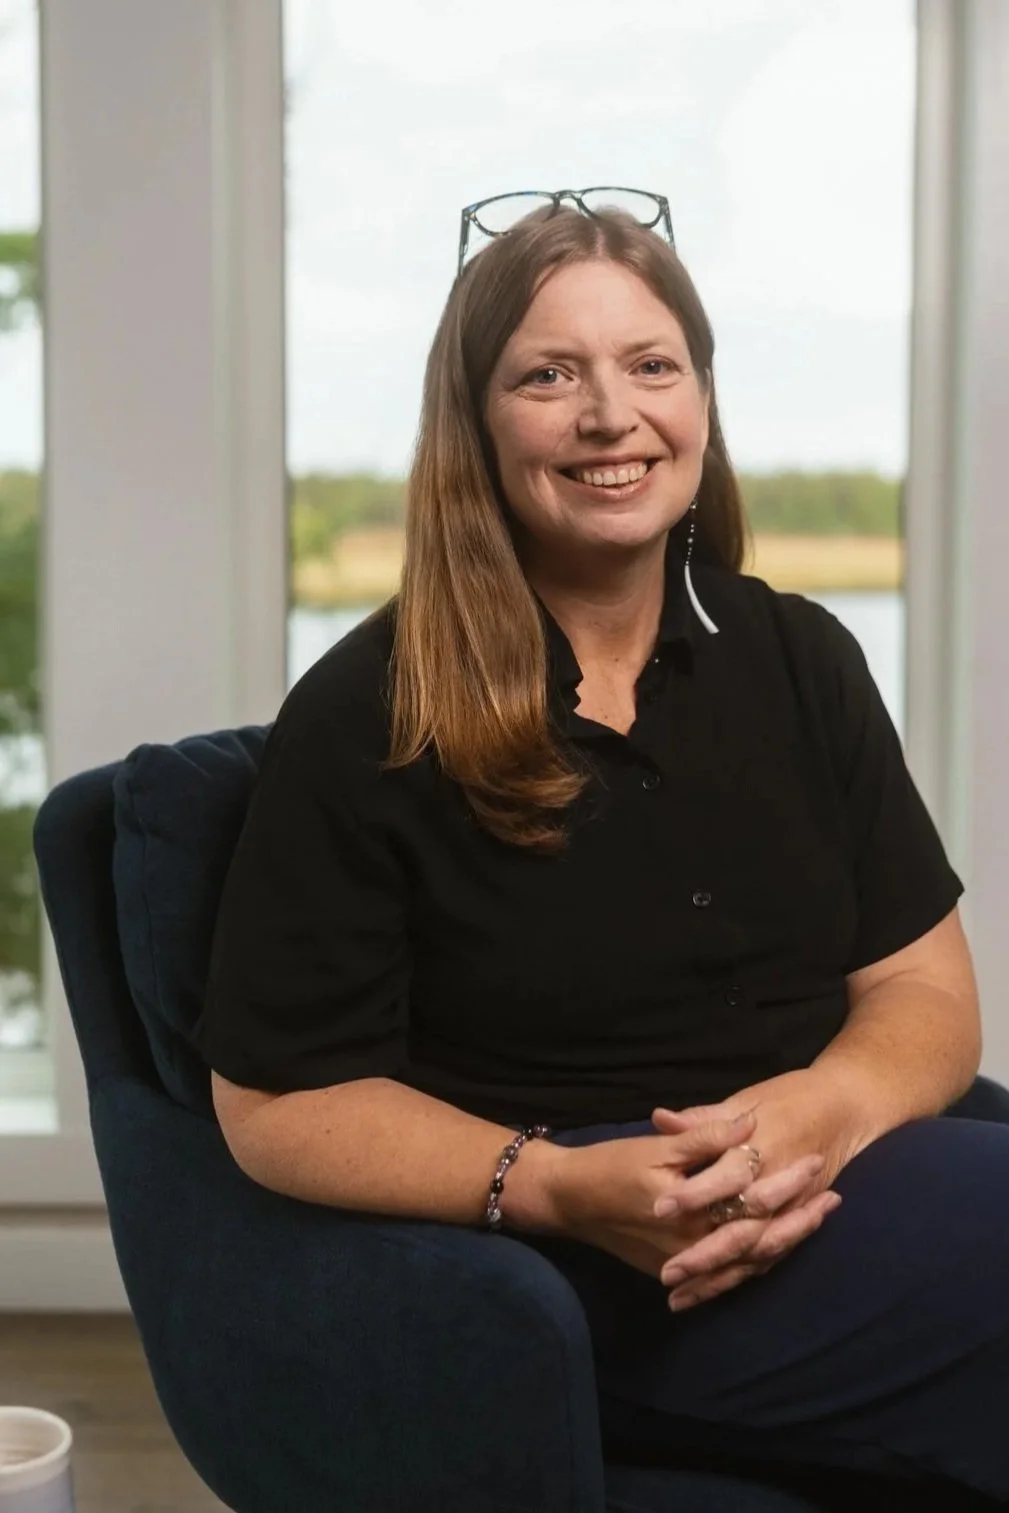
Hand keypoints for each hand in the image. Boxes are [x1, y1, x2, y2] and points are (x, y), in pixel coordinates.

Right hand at [547, 1109, 830, 1286]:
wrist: (569, 1200)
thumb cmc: (611, 1166)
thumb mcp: (657, 1147)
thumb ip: (704, 1135)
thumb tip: (748, 1122)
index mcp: (694, 1212)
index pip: (756, 1201)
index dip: (790, 1182)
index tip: (819, 1161)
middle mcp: (696, 1247)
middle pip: (762, 1240)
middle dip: (801, 1219)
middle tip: (833, 1198)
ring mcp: (687, 1265)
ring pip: (750, 1263)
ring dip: (786, 1242)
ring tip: (817, 1220)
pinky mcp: (678, 1272)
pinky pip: (729, 1274)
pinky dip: (757, 1261)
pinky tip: (778, 1246)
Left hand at [650, 1069, 863, 1307]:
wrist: (847, 1108)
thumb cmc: (792, 1098)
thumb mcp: (747, 1100)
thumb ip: (704, 1120)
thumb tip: (659, 1119)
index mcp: (763, 1152)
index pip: (724, 1179)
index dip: (693, 1195)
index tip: (658, 1209)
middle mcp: (778, 1188)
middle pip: (741, 1230)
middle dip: (704, 1255)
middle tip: (667, 1273)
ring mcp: (789, 1210)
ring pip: (753, 1253)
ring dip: (718, 1279)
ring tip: (679, 1300)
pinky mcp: (794, 1222)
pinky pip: (769, 1257)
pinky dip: (741, 1277)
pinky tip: (711, 1294)